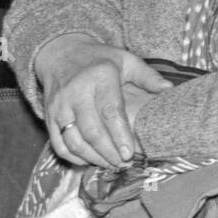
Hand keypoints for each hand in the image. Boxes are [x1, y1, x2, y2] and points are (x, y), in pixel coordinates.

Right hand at [35, 34, 171, 168]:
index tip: (130, 153)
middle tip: (123, 164)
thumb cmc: (99, 59)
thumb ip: (147, 76)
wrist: (61, 53)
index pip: (110, 111)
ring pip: (74, 141)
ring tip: (110, 164)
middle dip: (108, 152)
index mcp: (100, 76)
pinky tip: (89, 161)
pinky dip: (74, 157)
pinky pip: (58, 144)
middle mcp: (77, 91)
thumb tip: (169, 89)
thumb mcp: (126, 59)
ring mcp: (60, 105)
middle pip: (92, 130)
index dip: (120, 135)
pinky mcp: (49, 116)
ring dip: (92, 158)